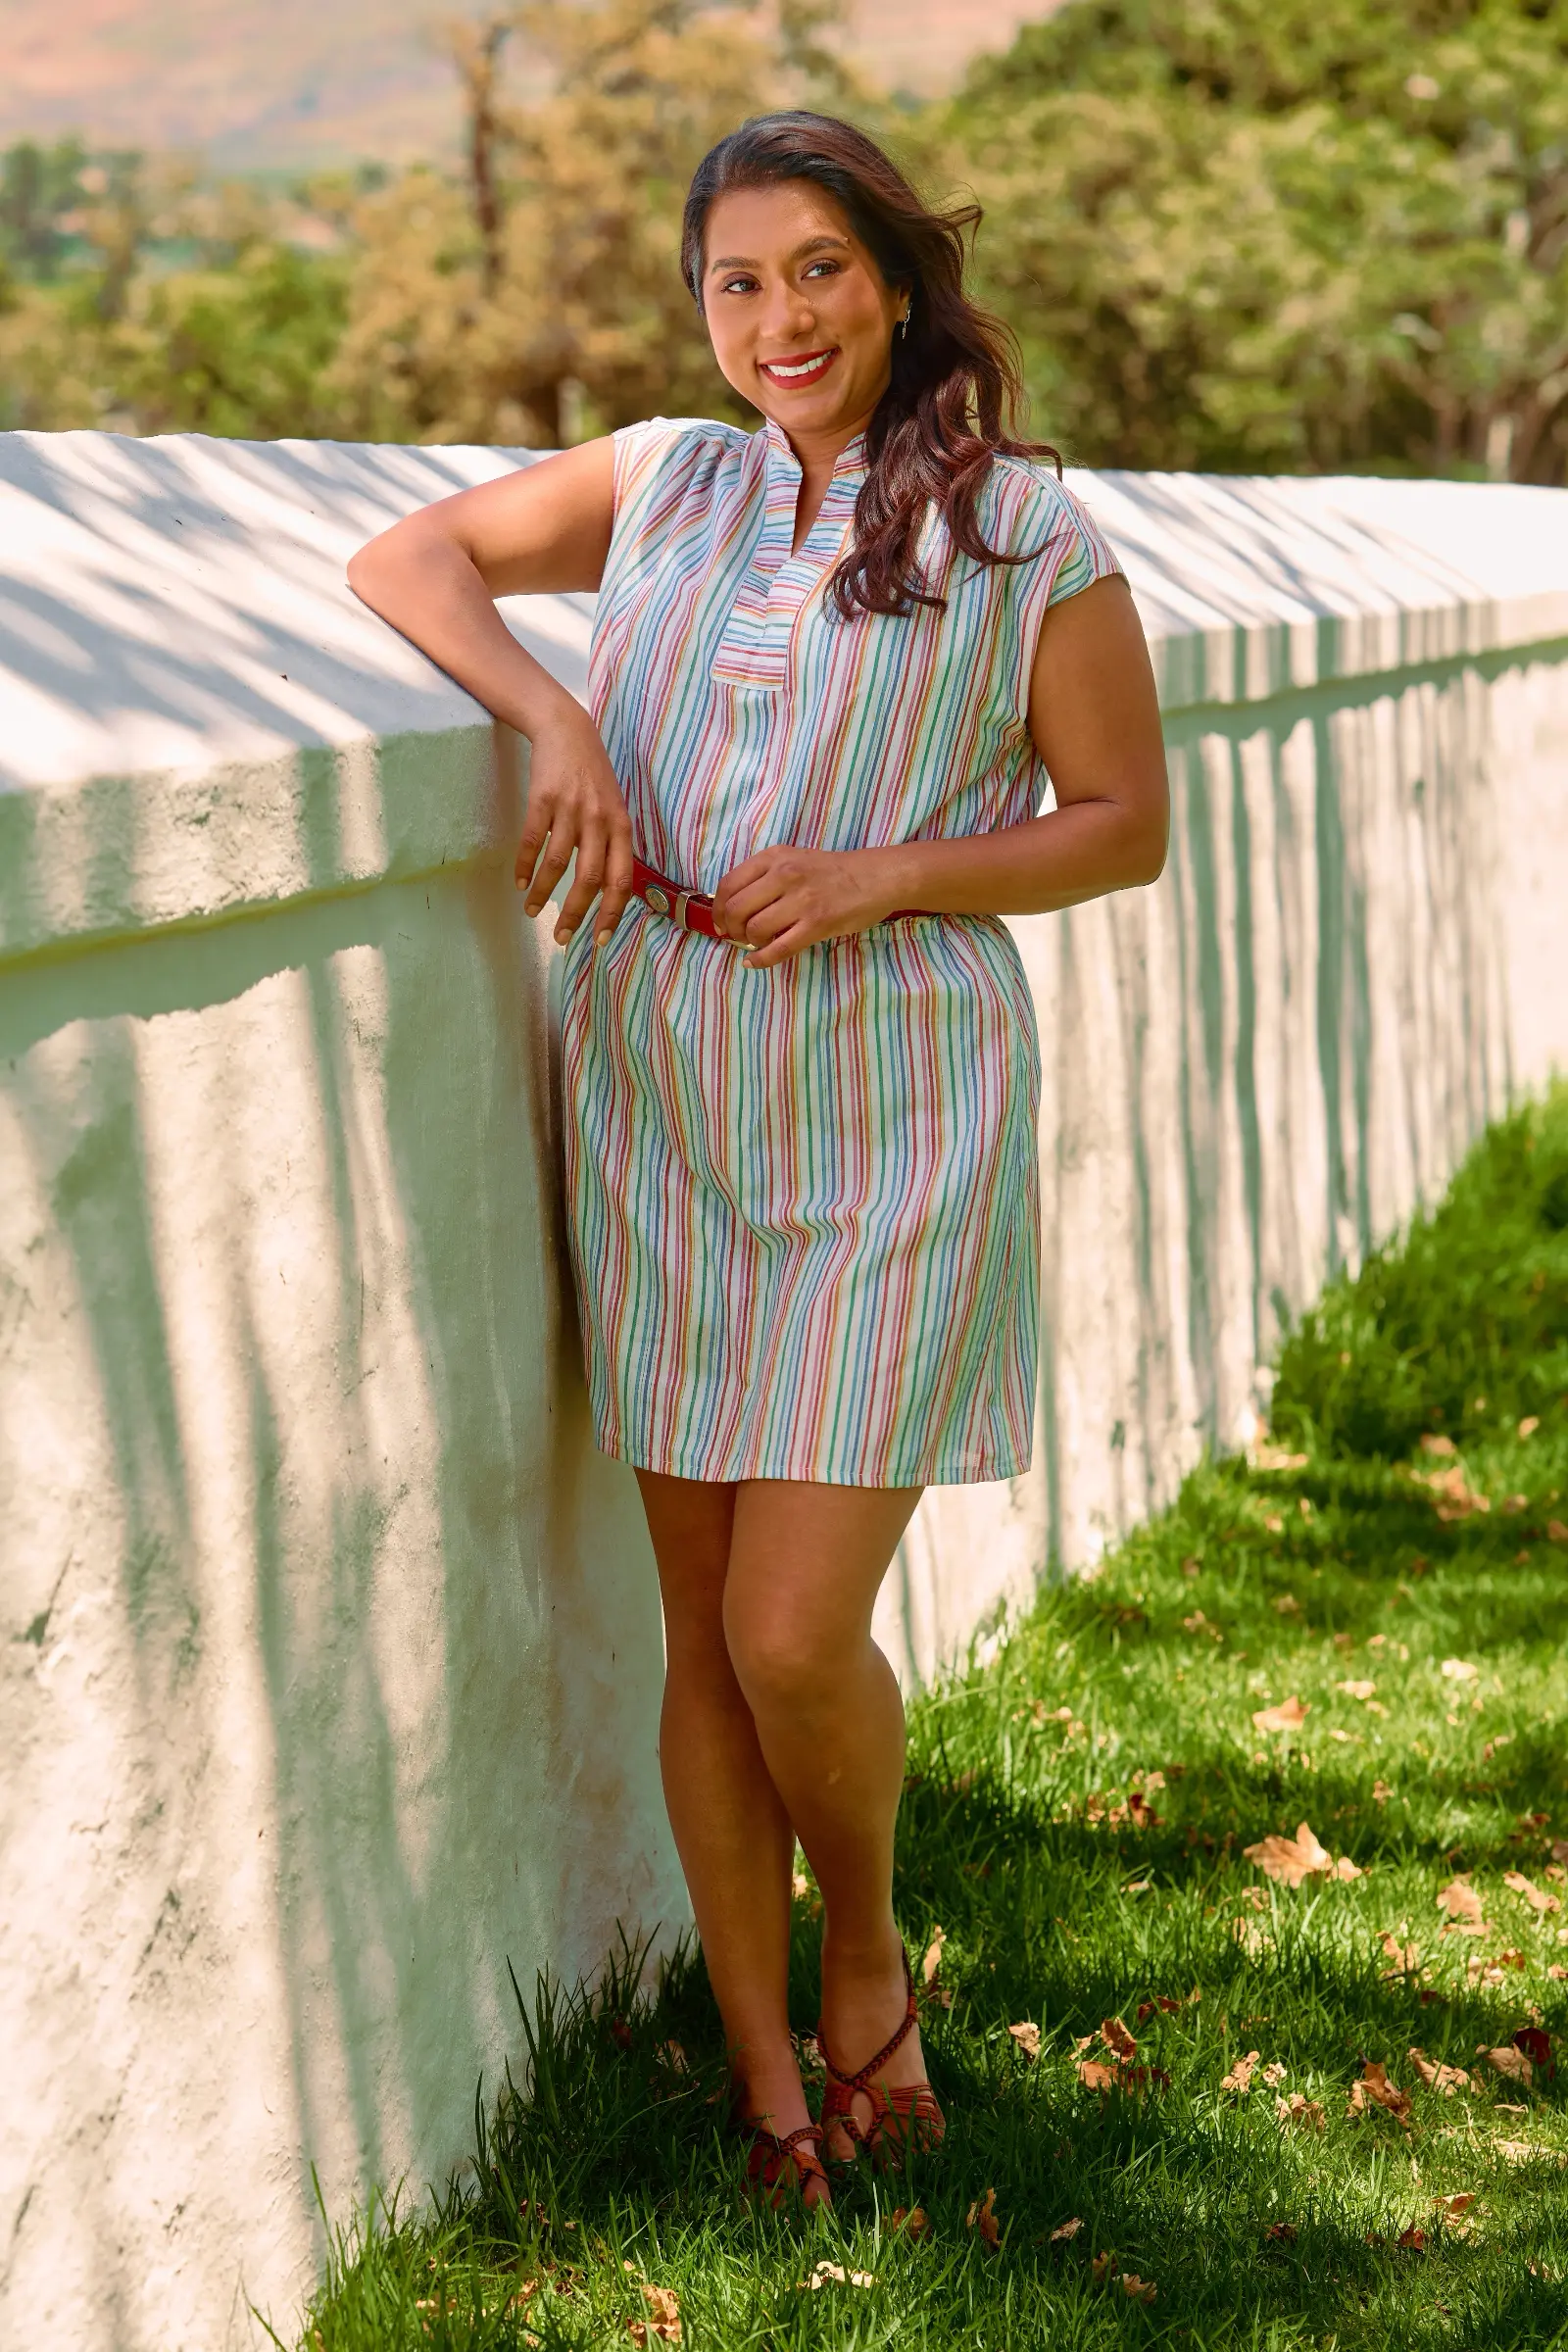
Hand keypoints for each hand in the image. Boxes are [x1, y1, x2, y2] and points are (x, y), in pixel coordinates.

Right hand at [514, 711, 634, 948]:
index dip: (610, 914)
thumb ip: (613, 845)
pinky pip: (533, 840)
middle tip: (562, 937)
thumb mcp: (614, 808)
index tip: (598, 940)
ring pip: (558, 863)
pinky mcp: (544, 797)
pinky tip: (520, 882)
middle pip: (589, 878)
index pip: (621, 881)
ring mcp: (571, 808)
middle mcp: (600, 820)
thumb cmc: (592, 775)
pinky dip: (525, 865)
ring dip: (544, 892)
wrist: (567, 728)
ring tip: (532, 910)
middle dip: (575, 914)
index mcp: (621, 827)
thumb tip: (606, 890)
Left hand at [711, 844, 897, 968]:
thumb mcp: (793, 859)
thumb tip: (732, 905)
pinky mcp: (817, 924)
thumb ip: (764, 877)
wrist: (875, 877)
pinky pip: (779, 948)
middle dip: (730, 928)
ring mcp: (801, 900)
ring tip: (756, 944)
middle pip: (736, 909)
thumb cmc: (832, 871)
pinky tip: (755, 963)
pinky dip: (761, 960)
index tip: (721, 922)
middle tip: (737, 936)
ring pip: (755, 929)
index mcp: (774, 858)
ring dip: (749, 942)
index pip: (729, 884)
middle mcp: (784, 875)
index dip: (717, 908)